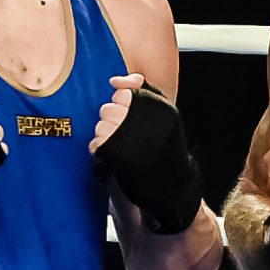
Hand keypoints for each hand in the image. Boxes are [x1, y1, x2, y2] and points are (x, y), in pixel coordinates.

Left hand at [92, 73, 202, 234]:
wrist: (173, 188)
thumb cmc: (166, 150)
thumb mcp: (164, 115)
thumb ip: (142, 91)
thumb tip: (115, 80)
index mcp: (158, 107)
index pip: (122, 94)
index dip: (121, 107)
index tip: (131, 121)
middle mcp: (145, 119)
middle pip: (108, 109)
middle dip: (111, 122)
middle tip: (125, 137)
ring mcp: (131, 137)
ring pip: (100, 126)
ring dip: (104, 137)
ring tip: (121, 149)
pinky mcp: (118, 156)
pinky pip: (96, 144)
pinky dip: (100, 150)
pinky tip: (113, 158)